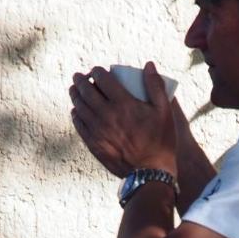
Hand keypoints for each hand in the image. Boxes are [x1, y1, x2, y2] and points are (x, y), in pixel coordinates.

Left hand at [69, 62, 176, 177]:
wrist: (150, 172)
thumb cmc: (160, 140)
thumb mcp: (164, 111)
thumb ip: (156, 86)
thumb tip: (149, 64)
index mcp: (123, 103)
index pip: (103, 80)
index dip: (97, 72)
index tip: (96, 70)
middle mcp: (106, 115)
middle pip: (87, 91)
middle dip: (81, 81)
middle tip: (79, 77)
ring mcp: (98, 130)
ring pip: (80, 107)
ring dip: (75, 95)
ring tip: (74, 90)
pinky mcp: (94, 144)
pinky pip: (79, 125)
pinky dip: (76, 115)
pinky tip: (76, 112)